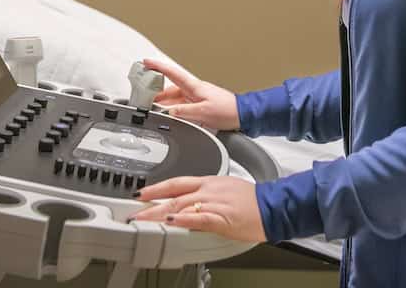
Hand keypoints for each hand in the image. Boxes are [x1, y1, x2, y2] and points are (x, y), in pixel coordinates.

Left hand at [130, 175, 265, 242]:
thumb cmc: (252, 201)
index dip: (156, 188)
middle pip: (173, 195)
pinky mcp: (222, 217)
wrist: (272, 206)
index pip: (176, 182)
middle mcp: (208, 190)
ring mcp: (214, 203)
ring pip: (181, 206)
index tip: (140, 194)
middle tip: (133, 213)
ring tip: (143, 221)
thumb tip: (188, 205)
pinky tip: (172, 223)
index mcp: (208, 182)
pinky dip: (184, 220)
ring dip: (159, 214)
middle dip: (150, 204)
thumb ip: (204, 196)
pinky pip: (199, 217)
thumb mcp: (224, 190)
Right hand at [144, 59, 239, 130]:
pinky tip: (171, 115)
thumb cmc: (228, 110)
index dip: (158, 67)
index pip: (172, 73)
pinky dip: (174, 109)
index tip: (146, 62)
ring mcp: (198, 97)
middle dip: (157, 91)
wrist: (243, 115)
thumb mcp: (202, 112)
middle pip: (171, 88)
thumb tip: (169, 111)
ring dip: (165, 102)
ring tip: (154, 108)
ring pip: (176, 98)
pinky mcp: (201, 105)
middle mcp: (195, 90)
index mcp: (194, 86)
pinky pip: (183, 105)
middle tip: (144, 94)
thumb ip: (184, 111)